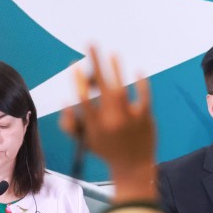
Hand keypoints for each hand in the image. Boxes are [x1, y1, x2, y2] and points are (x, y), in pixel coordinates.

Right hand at [61, 45, 155, 201]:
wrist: (134, 168)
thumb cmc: (106, 151)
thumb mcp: (84, 141)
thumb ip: (69, 124)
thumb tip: (66, 101)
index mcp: (94, 126)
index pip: (83, 99)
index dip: (78, 80)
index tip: (75, 64)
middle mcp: (111, 121)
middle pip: (101, 87)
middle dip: (95, 63)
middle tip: (91, 43)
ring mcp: (129, 119)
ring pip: (121, 89)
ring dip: (116, 69)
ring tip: (113, 53)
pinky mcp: (146, 118)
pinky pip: (144, 97)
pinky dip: (142, 83)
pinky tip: (139, 70)